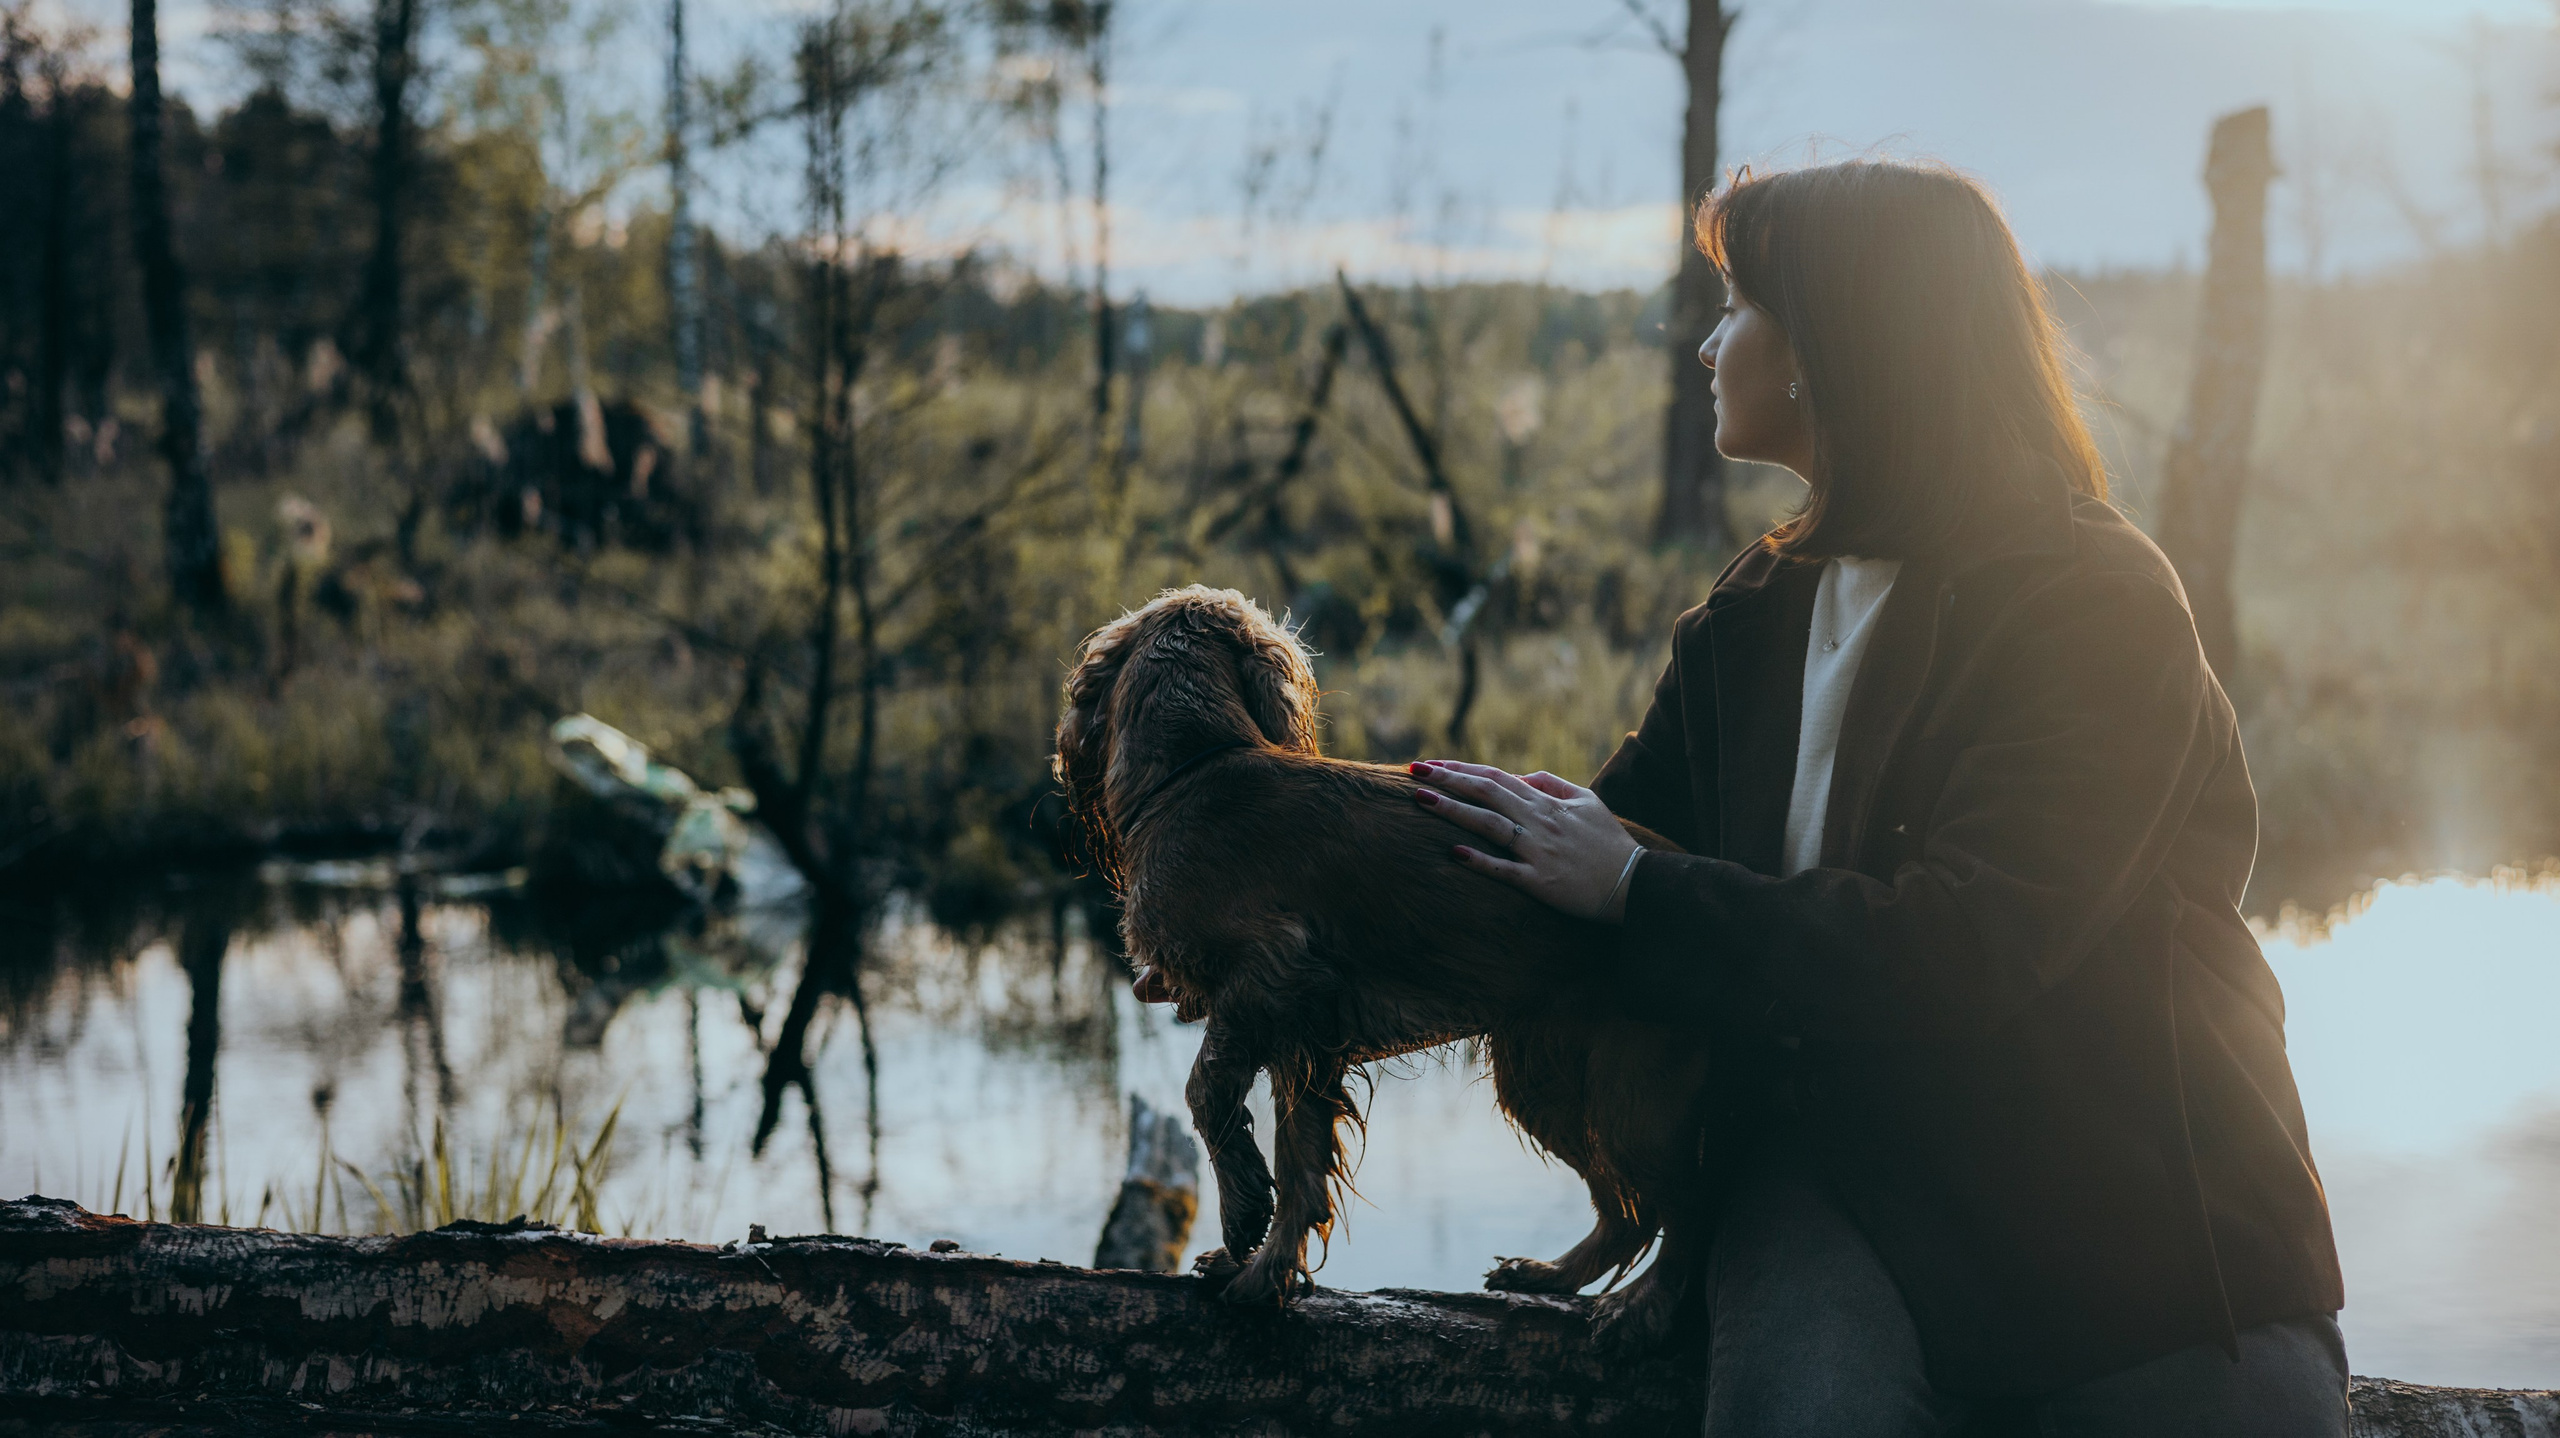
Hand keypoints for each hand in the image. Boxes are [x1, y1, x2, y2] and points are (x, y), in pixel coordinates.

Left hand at [1408, 760, 1640, 921]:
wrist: (1635, 884)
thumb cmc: (1610, 843)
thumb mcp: (1587, 801)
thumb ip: (1551, 784)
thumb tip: (1519, 775)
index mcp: (1547, 802)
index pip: (1497, 777)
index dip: (1462, 769)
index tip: (1432, 764)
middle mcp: (1539, 822)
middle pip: (1486, 793)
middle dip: (1448, 780)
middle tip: (1413, 771)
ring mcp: (1539, 852)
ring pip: (1489, 825)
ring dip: (1453, 811)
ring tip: (1422, 800)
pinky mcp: (1541, 882)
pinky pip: (1505, 870)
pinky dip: (1479, 861)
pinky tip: (1453, 854)